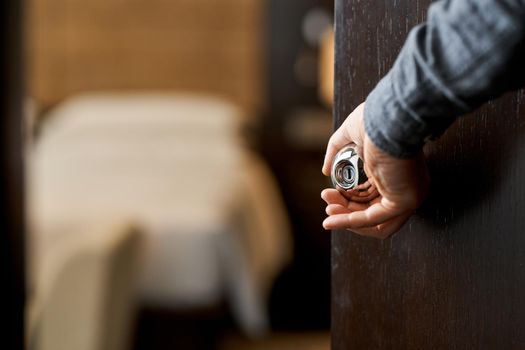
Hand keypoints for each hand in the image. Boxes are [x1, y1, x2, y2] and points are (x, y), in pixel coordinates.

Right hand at [321, 103, 428, 238]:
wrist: (387, 117)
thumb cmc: (376, 119)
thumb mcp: (350, 136)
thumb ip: (335, 152)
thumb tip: (324, 171)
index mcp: (399, 175)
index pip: (374, 199)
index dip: (349, 202)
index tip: (330, 195)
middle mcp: (408, 188)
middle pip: (373, 214)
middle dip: (346, 212)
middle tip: (328, 204)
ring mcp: (408, 197)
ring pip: (373, 222)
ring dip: (346, 220)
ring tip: (328, 211)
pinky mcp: (403, 202)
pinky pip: (372, 220)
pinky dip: (348, 222)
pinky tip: (330, 221)